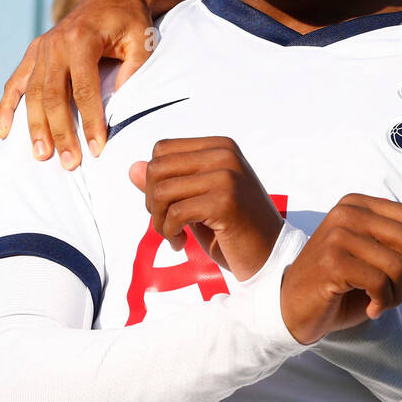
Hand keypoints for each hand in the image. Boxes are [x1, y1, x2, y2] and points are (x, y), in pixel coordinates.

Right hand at [0, 0, 185, 169]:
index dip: (91, 122)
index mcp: (82, 40)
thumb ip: (133, 72)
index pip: (84, 90)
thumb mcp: (142, 42)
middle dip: (60, 132)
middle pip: (52, 96)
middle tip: (69, 163)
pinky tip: (4, 132)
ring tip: (42, 156)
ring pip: (32, 94)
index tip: (98, 149)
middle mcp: (55, 44)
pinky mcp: (35, 53)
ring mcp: (41, 48)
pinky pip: (16, 83)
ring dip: (35, 127)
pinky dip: (7, 107)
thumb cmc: (133, 22)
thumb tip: (118, 107)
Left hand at [129, 137, 284, 279]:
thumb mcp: (196, 200)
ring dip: (158, 221)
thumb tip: (132, 167)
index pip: (162, 150)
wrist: (269, 255)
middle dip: (151, 202)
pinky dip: (169, 233)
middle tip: (167, 225)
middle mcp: (225, 154)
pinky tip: (181, 244)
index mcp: (220, 146)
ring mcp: (227, 176)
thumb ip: (168, 181)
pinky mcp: (225, 201)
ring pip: (161, 191)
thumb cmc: (233, 228)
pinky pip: (174, 213)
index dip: (154, 180)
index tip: (168, 206)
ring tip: (173, 235)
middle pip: (157, 167)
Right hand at [280, 195, 401, 344]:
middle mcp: (347, 212)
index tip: (392, 272)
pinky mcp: (332, 262)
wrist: (292, 309)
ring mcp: (338, 235)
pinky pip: (381, 282)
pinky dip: (383, 302)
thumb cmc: (340, 286)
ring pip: (398, 263)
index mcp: (358, 204)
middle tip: (387, 292)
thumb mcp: (383, 265)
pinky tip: (370, 308)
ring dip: (395, 293)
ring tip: (378, 302)